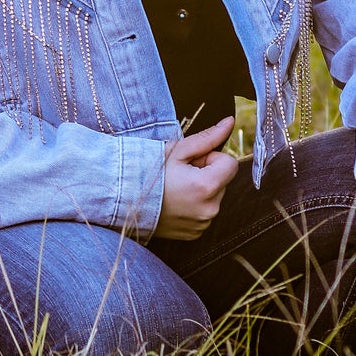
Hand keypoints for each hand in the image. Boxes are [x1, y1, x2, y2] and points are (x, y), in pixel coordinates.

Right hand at [155, 116, 239, 240]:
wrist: (125, 201)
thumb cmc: (150, 173)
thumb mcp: (177, 151)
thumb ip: (207, 138)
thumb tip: (230, 123)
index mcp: (207, 186)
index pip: (230, 164)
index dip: (212, 158)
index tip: (193, 162)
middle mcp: (210, 209)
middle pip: (223, 181)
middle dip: (207, 174)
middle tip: (181, 175)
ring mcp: (203, 223)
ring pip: (215, 196)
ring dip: (202, 190)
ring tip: (176, 189)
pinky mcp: (196, 233)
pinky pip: (205, 212)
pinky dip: (195, 205)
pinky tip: (176, 202)